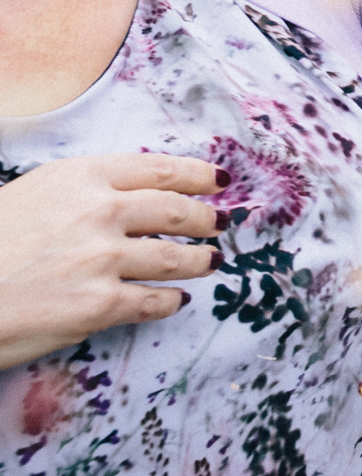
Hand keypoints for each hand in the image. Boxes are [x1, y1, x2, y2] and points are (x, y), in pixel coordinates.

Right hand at [0, 153, 224, 367]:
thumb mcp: (29, 195)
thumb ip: (79, 192)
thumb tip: (129, 196)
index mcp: (80, 176)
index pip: (161, 169)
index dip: (198, 176)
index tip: (219, 181)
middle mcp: (99, 211)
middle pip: (178, 211)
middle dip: (206, 219)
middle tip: (218, 225)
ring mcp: (103, 259)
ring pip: (176, 257)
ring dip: (198, 261)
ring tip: (208, 263)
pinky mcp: (100, 305)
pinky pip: (155, 301)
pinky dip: (170, 302)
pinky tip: (173, 301)